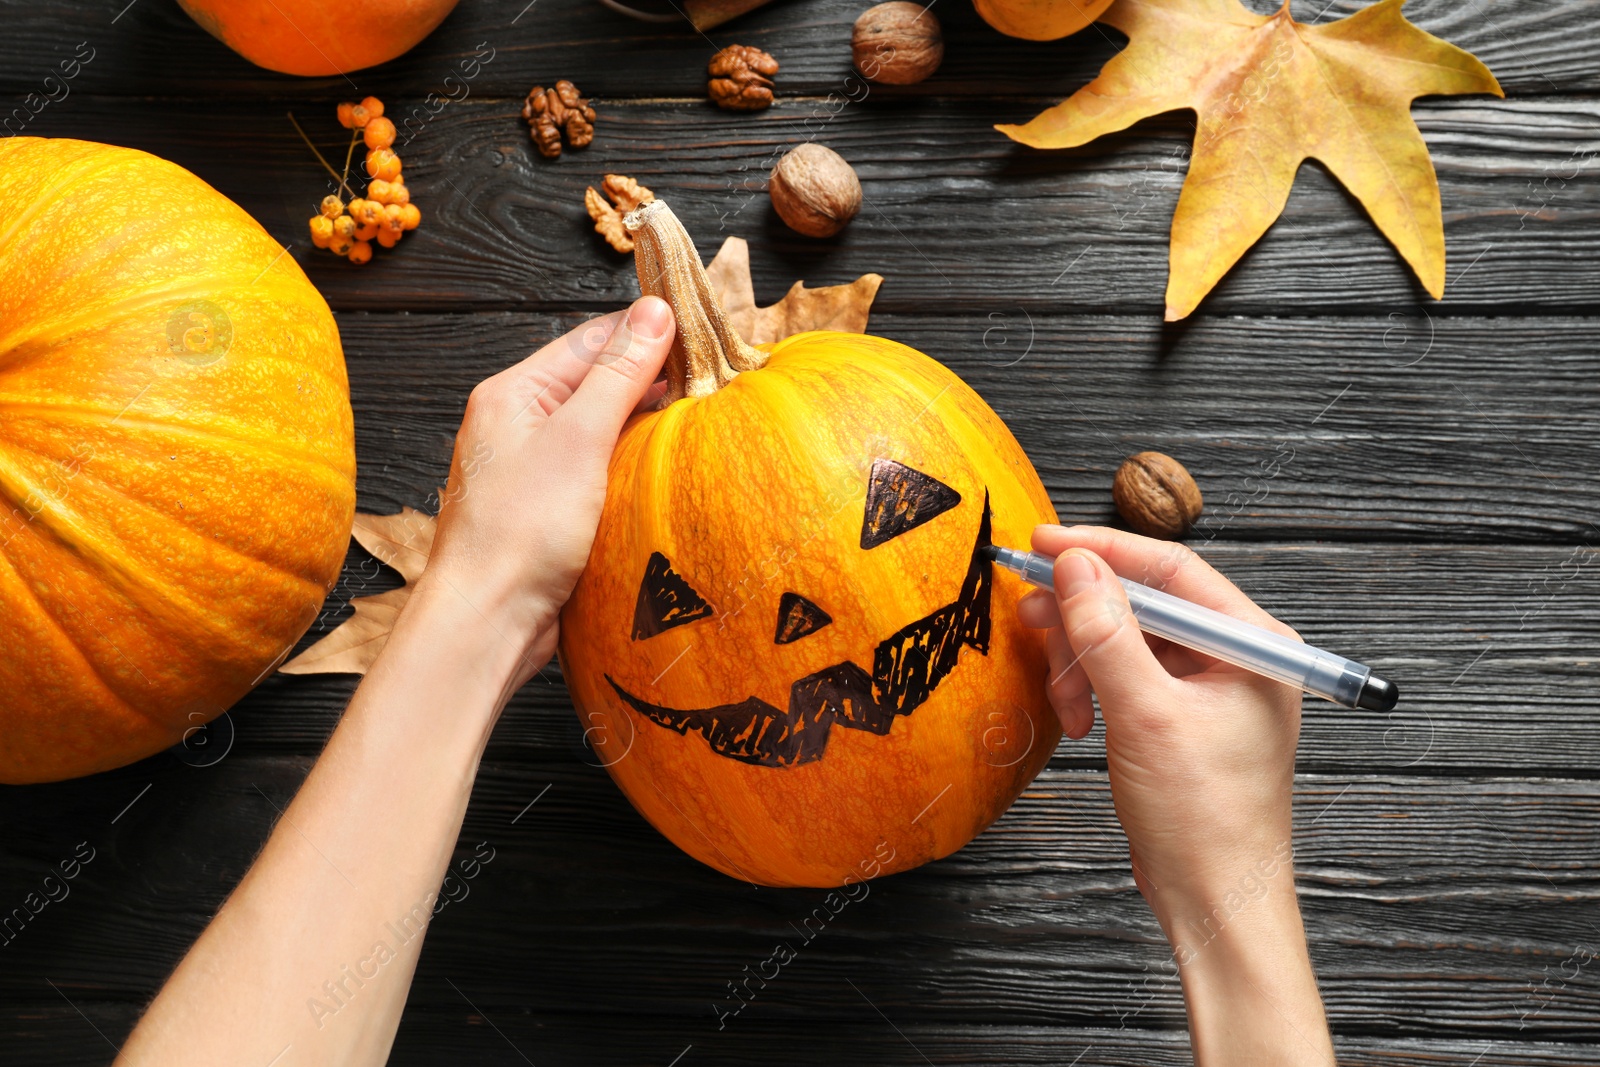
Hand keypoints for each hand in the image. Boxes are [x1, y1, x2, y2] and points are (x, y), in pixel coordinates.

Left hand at [419, 296, 673, 685]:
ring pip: (601, 430)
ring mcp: (532, 469)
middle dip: (651, 380)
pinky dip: (632, 466)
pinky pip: (599, 472)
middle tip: (712, 381)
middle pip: (596, 383)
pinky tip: (664, 472)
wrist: (487, 621)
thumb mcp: (579, 439)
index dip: (647, 335)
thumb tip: (655, 313)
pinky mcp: (549, 510)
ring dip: (644, 426)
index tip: (703, 335)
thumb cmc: (520, 531)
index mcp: (513, 393)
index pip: (591, 341)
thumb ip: (619, 374)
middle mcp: (518, 424)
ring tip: (699, 422)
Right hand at [1018, 525, 1333, 1063]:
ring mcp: (1207, 689)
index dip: (1103, 550)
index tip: (1043, 543)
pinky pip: (1125, 676)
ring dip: (1081, 660)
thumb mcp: (1146, 715)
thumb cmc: (1205, 819)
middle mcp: (1234, 658)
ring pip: (1125, 640)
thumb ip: (1107, 633)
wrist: (1216, 900)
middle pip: (1143, 602)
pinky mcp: (1179, 718)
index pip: (1172, 569)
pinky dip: (1092, 688)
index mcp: (1251, 644)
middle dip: (1082, 613)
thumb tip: (1075, 566)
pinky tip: (1080, 721)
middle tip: (1030, 614)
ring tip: (1063, 697)